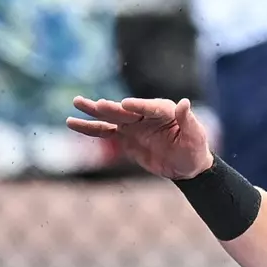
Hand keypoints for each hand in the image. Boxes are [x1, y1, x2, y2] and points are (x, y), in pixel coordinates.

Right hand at [67, 96, 213, 181]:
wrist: (186, 165)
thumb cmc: (194, 149)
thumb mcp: (195, 136)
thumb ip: (187, 120)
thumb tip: (184, 103)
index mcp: (164, 111)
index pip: (150, 108)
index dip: (138, 106)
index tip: (126, 104)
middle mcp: (145, 114)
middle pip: (126, 111)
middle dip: (112, 108)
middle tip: (98, 105)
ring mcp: (133, 125)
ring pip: (110, 117)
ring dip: (94, 111)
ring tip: (77, 102)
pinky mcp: (124, 136)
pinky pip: (104, 132)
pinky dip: (89, 128)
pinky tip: (72, 123)